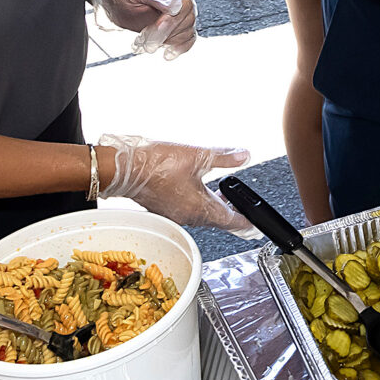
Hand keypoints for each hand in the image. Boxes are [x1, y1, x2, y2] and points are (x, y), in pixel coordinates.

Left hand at [94, 0, 197, 57]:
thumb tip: (174, 5)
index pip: (183, 5)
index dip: (169, 22)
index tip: (151, 32)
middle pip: (186, 21)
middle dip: (162, 35)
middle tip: (140, 39)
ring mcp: (180, 14)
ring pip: (187, 32)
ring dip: (165, 42)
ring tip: (142, 42)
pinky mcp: (177, 27)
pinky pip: (187, 39)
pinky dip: (179, 48)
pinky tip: (166, 54)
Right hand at [98, 133, 250, 229]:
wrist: (125, 169)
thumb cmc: (156, 165)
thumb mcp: (198, 156)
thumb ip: (224, 157)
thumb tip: (244, 156)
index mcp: (199, 208)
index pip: (230, 221)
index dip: (245, 221)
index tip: (254, 223)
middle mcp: (187, 216)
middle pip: (216, 220)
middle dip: (230, 213)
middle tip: (240, 206)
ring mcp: (174, 215)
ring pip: (201, 216)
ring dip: (212, 207)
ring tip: (221, 195)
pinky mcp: (163, 209)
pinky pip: (186, 211)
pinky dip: (196, 203)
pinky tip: (196, 191)